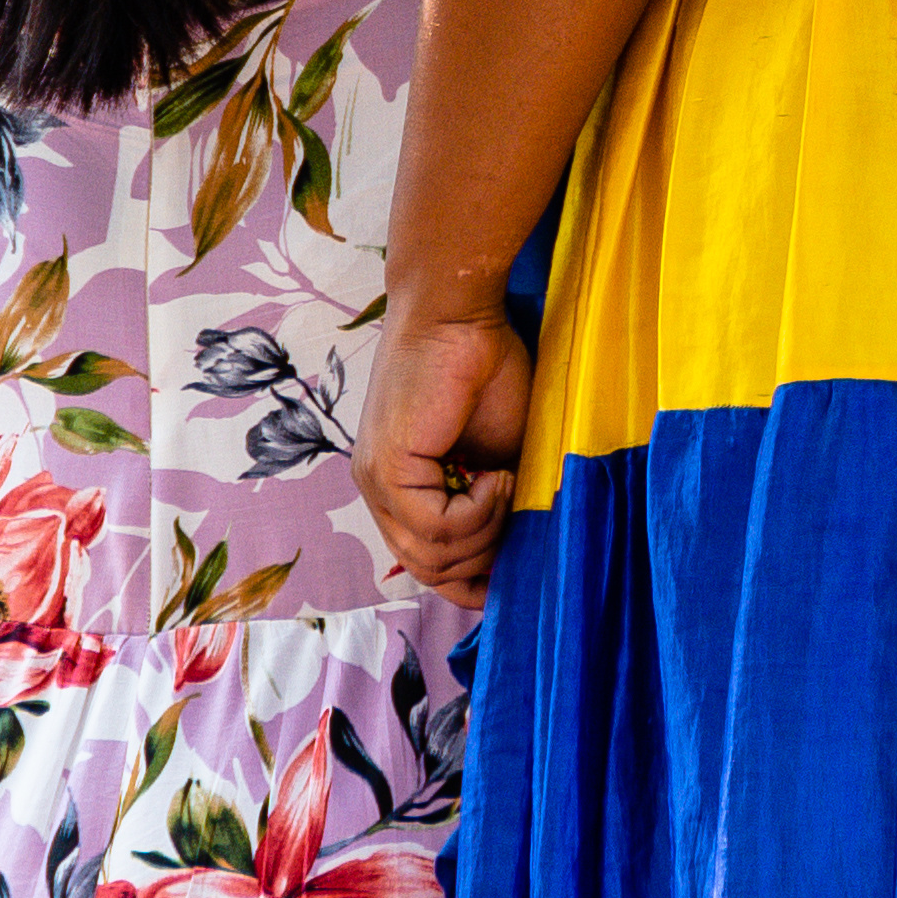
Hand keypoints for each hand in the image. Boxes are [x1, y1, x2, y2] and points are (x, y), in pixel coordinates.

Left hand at [358, 307, 530, 601]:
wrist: (462, 314)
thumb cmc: (487, 371)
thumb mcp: (502, 455)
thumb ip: (497, 504)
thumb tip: (518, 557)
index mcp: (404, 490)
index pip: (427, 566)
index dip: (472, 583)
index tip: (515, 574)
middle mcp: (382, 493)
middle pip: (431, 571)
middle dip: (486, 557)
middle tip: (516, 508)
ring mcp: (378, 482)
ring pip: (433, 556)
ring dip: (485, 531)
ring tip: (507, 483)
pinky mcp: (387, 468)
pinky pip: (435, 528)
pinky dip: (478, 511)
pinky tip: (495, 474)